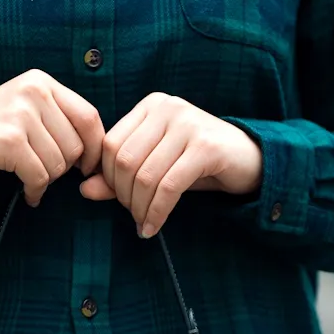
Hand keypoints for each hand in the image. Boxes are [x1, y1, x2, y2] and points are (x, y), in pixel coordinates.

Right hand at [0, 69, 104, 206]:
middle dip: (64, 168)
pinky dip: (34, 191)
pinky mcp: (9, 140)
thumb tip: (96, 151)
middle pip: (76, 145)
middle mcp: (34, 91)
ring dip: (46, 180)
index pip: (89, 117)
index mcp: (41, 82)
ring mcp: (21, 114)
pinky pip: (40, 177)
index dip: (93, 149)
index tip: (85, 167)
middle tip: (41, 172)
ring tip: (28, 179)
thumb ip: (58, 119)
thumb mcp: (25, 111)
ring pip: (59, 164)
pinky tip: (26, 193)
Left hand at [78, 93, 262, 236]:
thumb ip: (118, 177)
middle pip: (124, 160)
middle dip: (123, 196)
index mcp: (150, 106)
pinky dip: (157, 212)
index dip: (108, 179)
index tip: (119, 201)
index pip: (110, 144)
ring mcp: (188, 124)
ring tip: (144, 223)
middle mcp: (168, 108)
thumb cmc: (197, 165)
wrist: (250, 161)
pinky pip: (169, 186)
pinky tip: (153, 227)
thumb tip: (84, 190)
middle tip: (134, 216)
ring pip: (145, 175)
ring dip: (140, 208)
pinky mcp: (206, 147)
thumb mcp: (156, 168)